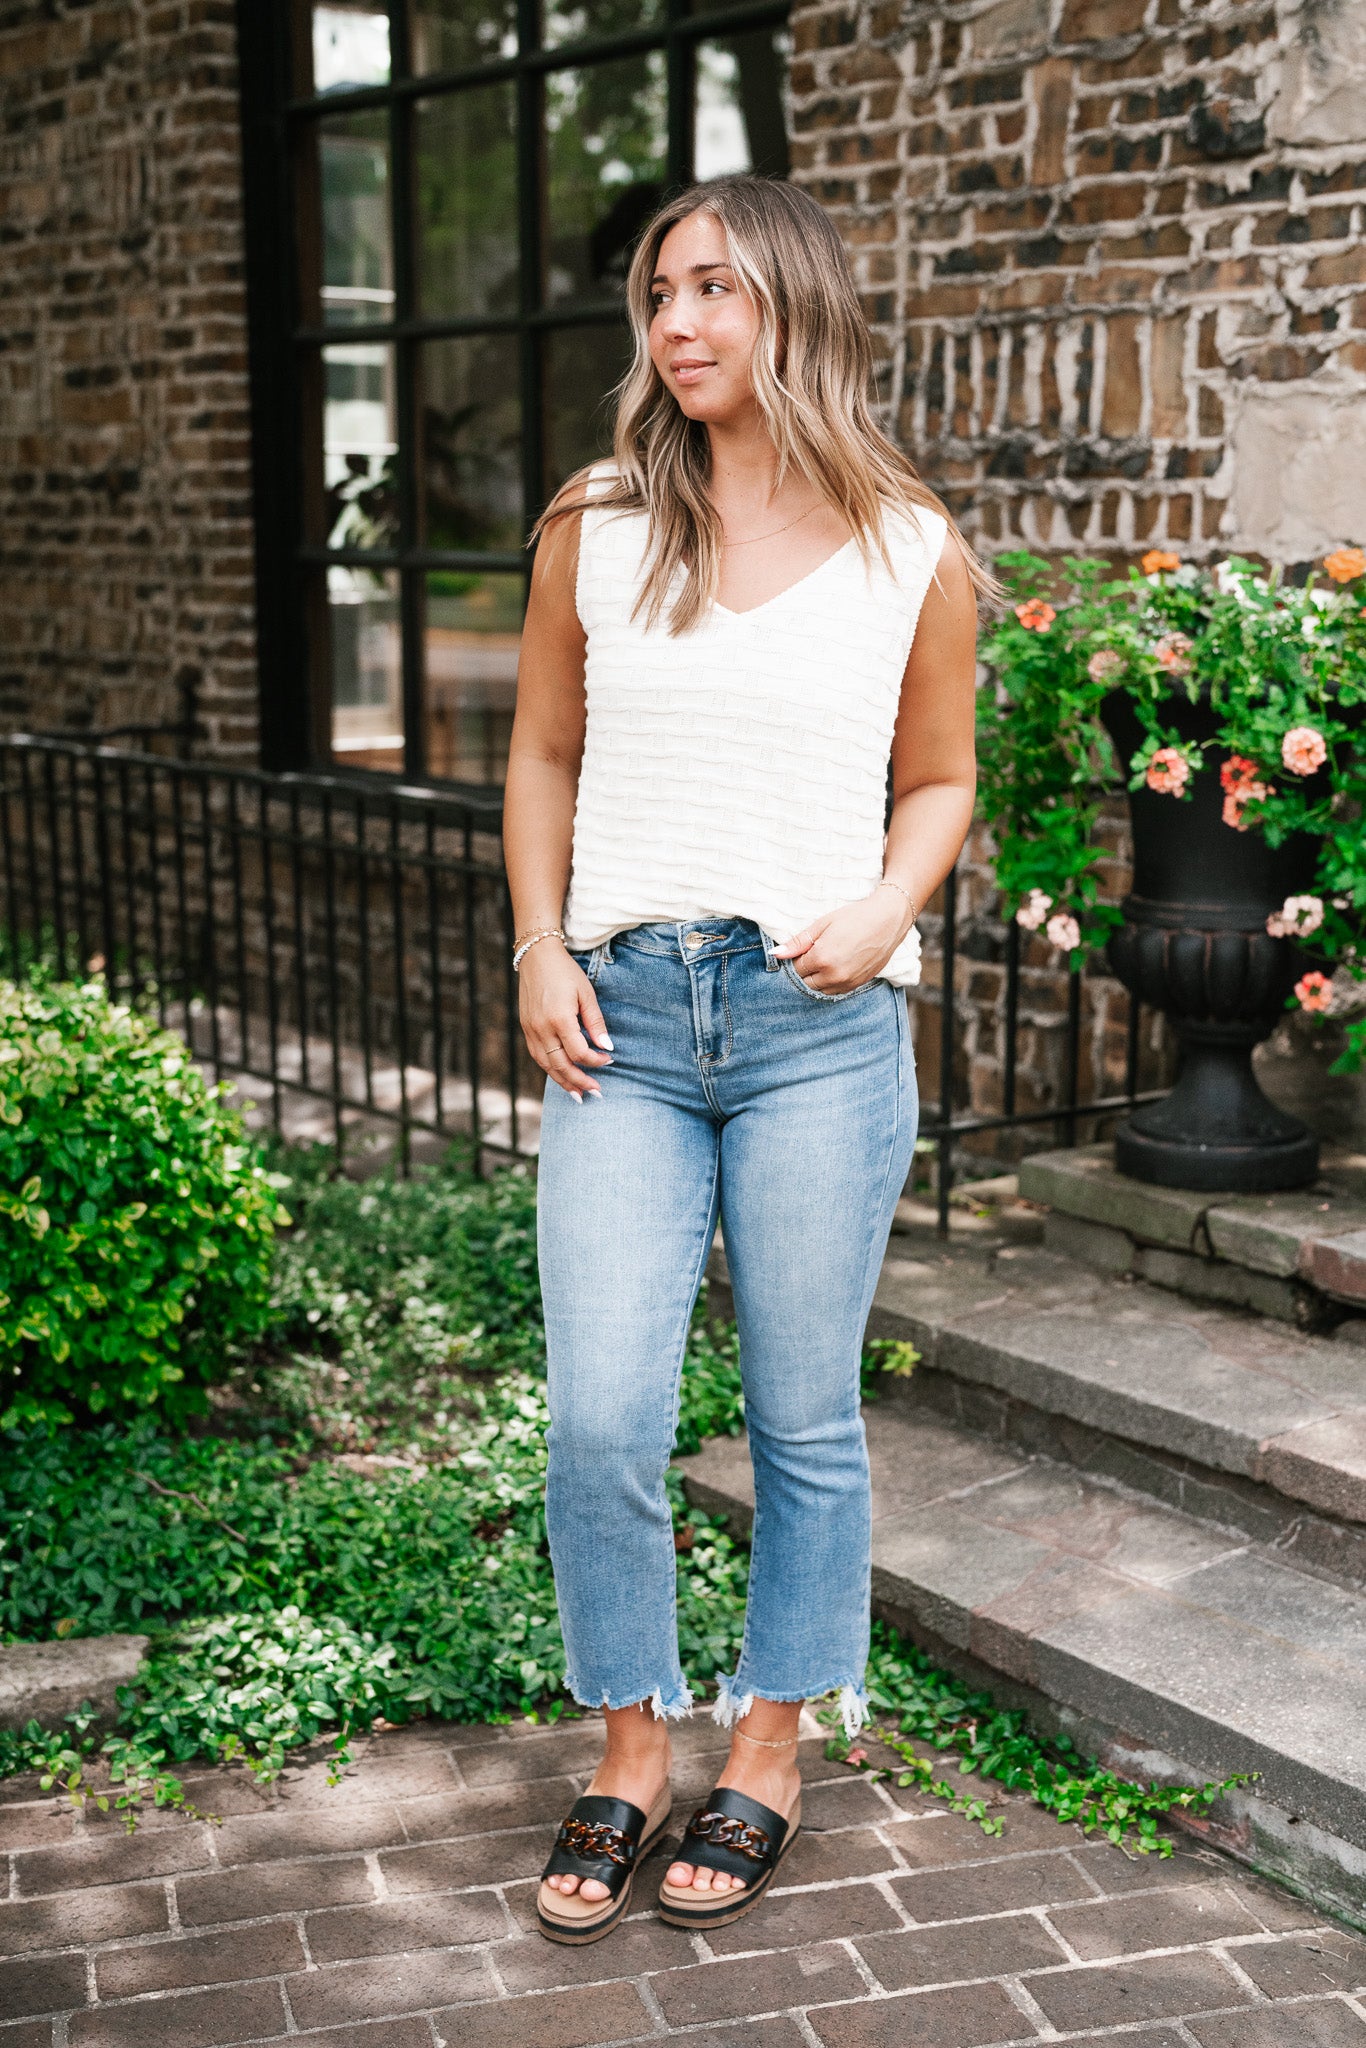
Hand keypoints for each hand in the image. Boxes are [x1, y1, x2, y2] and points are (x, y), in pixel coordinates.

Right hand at [518, 941, 613, 1100]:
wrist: (536, 957)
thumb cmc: (565, 973)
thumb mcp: (586, 993)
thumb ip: (596, 1022)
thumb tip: (606, 1047)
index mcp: (560, 1018)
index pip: (579, 1052)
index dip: (595, 1061)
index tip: (608, 1060)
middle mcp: (542, 1028)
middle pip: (561, 1065)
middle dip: (579, 1081)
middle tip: (596, 1092)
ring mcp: (531, 1030)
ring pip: (546, 1065)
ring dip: (563, 1081)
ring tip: (578, 1094)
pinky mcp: (526, 1029)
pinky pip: (538, 1056)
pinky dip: (550, 1069)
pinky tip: (561, 1076)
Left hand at [773, 891, 909, 993]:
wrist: (888, 920)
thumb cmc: (854, 917)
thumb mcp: (822, 924)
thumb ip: (798, 942)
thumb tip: (776, 954)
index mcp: (821, 958)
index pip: (795, 969)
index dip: (796, 958)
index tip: (804, 948)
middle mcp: (833, 975)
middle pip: (805, 982)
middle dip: (805, 970)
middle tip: (814, 952)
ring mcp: (847, 982)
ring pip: (819, 990)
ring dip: (816, 978)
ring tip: (826, 958)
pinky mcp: (858, 985)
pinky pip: (834, 992)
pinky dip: (830, 983)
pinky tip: (836, 965)